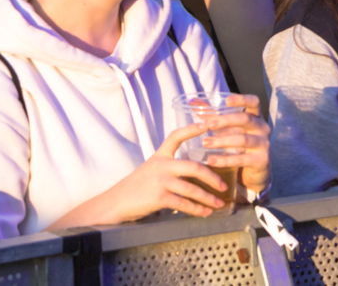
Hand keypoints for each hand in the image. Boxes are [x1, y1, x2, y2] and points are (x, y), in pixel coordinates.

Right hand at [109, 122, 233, 217]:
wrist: (115, 203)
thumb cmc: (135, 187)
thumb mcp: (150, 169)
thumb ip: (169, 168)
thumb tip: (194, 173)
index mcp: (159, 155)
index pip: (176, 136)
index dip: (192, 129)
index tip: (207, 124)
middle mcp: (161, 165)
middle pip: (194, 167)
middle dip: (212, 177)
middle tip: (223, 186)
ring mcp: (160, 181)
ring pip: (192, 189)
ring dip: (208, 198)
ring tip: (218, 204)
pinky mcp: (159, 197)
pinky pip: (184, 203)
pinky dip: (197, 209)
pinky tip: (205, 212)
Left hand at [199, 93, 270, 195]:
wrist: (253, 170)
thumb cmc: (238, 143)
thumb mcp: (229, 128)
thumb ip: (213, 115)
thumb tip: (193, 102)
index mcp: (255, 116)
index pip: (254, 102)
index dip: (242, 99)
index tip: (227, 100)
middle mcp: (262, 127)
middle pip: (245, 119)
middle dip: (226, 121)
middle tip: (209, 125)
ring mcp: (264, 144)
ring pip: (243, 139)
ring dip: (222, 141)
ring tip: (205, 142)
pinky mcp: (261, 160)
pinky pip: (242, 159)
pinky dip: (225, 160)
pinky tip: (211, 160)